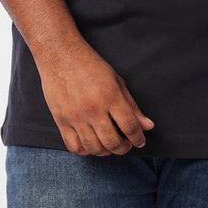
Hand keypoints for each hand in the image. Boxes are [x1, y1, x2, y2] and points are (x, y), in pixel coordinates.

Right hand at [35, 37, 154, 155]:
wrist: (60, 55)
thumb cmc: (90, 65)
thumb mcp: (116, 80)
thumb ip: (132, 105)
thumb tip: (147, 126)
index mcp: (110, 96)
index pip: (130, 126)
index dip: (138, 138)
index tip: (140, 141)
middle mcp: (93, 109)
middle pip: (113, 142)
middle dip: (124, 148)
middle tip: (126, 144)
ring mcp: (75, 116)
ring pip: (94, 148)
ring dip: (106, 152)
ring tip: (110, 144)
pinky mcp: (61, 120)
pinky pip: (74, 146)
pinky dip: (85, 150)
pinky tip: (91, 144)